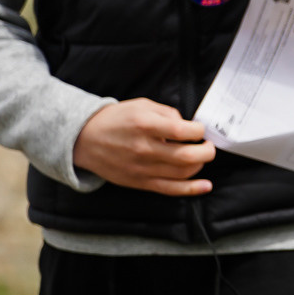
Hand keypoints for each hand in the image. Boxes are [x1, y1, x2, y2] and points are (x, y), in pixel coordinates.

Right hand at [71, 98, 217, 195]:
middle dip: (207, 151)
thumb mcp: (141, 105)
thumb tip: (187, 126)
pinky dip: (191, 189)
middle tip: (208, 145)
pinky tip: (206, 185)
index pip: (183, 131)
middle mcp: (144, 149)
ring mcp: (142, 169)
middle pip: (187, 156)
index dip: (199, 131)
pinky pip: (170, 189)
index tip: (200, 129)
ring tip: (201, 156)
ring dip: (200, 165)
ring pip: (183, 173)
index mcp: (145, 125)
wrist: (85, 140)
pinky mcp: (140, 182)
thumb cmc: (116, 120)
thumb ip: (167, 113)